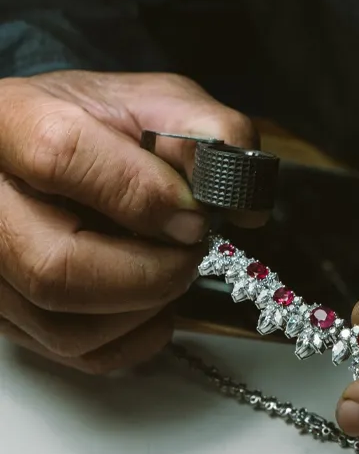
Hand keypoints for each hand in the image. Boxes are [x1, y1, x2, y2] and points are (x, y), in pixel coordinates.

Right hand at [0, 71, 257, 372]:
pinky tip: (155, 302)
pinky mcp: (6, 311)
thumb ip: (209, 132)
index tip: (194, 214)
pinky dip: (133, 338)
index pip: (60, 156)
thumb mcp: (159, 100)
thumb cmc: (104, 121)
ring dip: (147, 307)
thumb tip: (241, 204)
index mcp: (11, 120)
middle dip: (151, 271)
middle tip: (193, 249)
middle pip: (54, 266)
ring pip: (63, 323)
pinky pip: (71, 353)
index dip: (140, 194)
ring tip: (174, 266)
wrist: (52, 143)